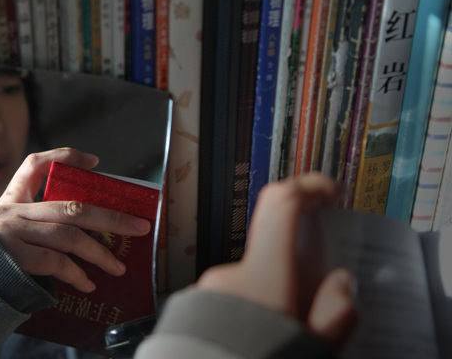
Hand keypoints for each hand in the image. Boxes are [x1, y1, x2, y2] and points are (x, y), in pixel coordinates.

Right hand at [0, 148, 150, 292]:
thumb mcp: (12, 228)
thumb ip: (40, 218)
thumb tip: (93, 223)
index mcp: (12, 199)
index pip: (34, 165)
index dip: (64, 157)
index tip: (95, 162)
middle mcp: (11, 211)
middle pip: (71, 207)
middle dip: (110, 217)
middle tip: (138, 227)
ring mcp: (12, 234)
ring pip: (69, 236)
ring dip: (100, 253)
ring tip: (118, 266)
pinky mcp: (13, 258)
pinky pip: (56, 263)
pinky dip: (77, 274)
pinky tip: (89, 283)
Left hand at [196, 172, 355, 348]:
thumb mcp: (310, 350)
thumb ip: (332, 316)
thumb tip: (340, 283)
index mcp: (262, 277)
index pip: (281, 205)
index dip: (307, 187)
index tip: (329, 193)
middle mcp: (228, 276)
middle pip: (269, 258)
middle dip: (290, 279)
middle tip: (306, 315)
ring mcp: (204, 292)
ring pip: (247, 287)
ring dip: (263, 305)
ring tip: (271, 339)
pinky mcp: (190, 310)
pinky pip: (225, 303)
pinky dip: (240, 316)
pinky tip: (244, 343)